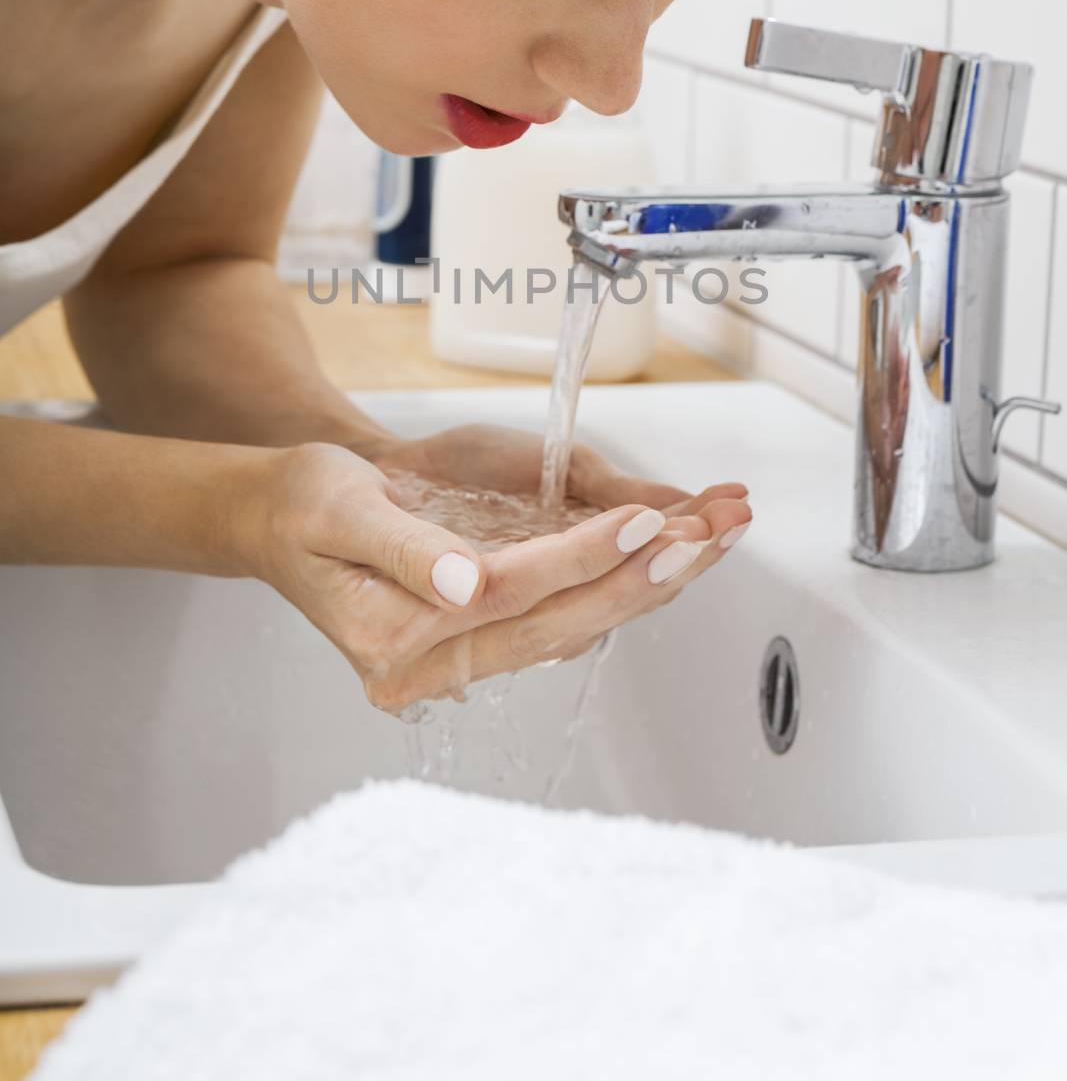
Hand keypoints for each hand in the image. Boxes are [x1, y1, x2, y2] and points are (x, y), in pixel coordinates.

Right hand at [247, 438, 751, 714]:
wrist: (279, 517)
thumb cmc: (304, 506)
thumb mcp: (338, 509)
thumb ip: (403, 549)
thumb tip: (465, 584)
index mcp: (391, 638)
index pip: (506, 596)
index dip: (580, 557)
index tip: (644, 519)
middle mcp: (428, 665)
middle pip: (555, 625)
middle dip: (642, 578)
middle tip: (711, 536)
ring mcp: (455, 659)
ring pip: (569, 627)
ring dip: (647, 584)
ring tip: (714, 539)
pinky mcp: (478, 639)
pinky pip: (560, 618)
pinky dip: (618, 584)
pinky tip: (667, 554)